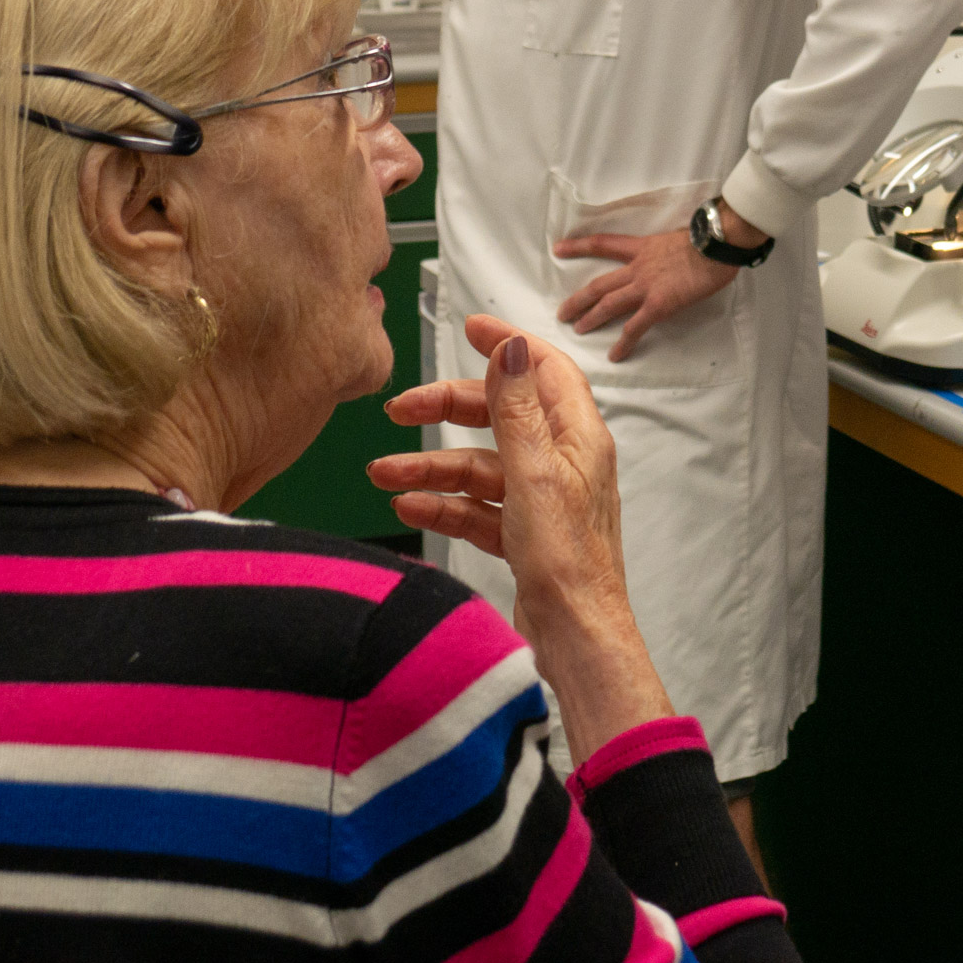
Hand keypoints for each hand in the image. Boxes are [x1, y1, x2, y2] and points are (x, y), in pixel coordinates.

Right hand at [370, 316, 626, 603]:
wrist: (576, 635)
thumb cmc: (567, 558)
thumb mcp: (534, 473)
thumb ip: (518, 410)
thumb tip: (511, 347)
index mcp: (578, 436)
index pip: (545, 370)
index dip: (508, 346)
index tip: (471, 327)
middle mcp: (564, 461)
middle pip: (502, 415)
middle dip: (449, 409)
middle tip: (400, 409)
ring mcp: (543, 498)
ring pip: (482, 465)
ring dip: (433, 466)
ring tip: (383, 473)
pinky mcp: (525, 534)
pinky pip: (478, 506)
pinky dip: (445, 503)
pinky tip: (409, 505)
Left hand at [554, 210, 758, 361]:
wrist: (717, 244)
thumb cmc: (707, 239)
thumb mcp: (678, 237)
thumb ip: (666, 250)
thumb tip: (670, 258)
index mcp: (642, 248)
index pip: (603, 244)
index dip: (579, 246)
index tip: (558, 249)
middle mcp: (638, 267)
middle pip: (599, 285)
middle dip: (578, 299)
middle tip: (562, 312)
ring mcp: (646, 287)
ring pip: (608, 305)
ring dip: (591, 318)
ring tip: (578, 330)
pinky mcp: (658, 305)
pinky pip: (636, 327)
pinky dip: (624, 342)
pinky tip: (615, 355)